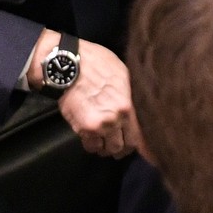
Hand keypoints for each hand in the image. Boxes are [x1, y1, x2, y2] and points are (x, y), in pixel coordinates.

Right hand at [30, 31, 139, 157]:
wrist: (70, 65)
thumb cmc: (96, 64)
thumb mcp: (123, 75)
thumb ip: (131, 96)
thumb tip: (137, 109)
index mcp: (130, 104)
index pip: (142, 134)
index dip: (141, 144)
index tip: (140, 147)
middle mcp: (119, 117)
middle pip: (126, 145)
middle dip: (123, 147)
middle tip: (118, 143)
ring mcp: (101, 125)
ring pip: (109, 149)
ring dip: (106, 147)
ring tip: (104, 141)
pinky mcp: (84, 128)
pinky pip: (91, 147)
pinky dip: (92, 146)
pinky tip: (91, 138)